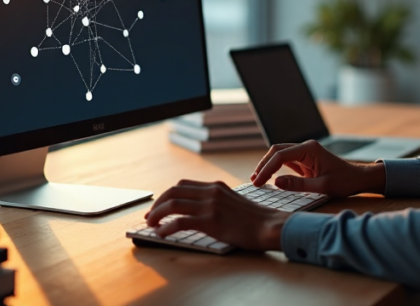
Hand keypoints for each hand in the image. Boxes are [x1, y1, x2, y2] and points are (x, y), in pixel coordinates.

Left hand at [145, 179, 288, 250]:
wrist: (269, 226)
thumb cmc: (254, 219)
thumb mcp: (233, 201)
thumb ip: (217, 200)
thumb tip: (199, 208)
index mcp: (216, 186)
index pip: (183, 184)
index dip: (167, 195)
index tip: (159, 206)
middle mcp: (211, 192)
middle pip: (173, 191)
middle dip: (157, 204)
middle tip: (150, 216)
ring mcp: (210, 206)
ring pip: (172, 204)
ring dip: (157, 215)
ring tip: (152, 225)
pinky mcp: (210, 221)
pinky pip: (180, 222)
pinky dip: (167, 228)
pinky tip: (162, 234)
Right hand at [250, 140, 385, 197]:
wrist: (359, 179)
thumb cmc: (345, 181)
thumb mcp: (322, 186)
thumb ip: (298, 184)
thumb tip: (275, 183)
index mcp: (309, 149)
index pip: (280, 155)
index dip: (266, 169)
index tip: (258, 182)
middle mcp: (305, 147)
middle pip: (277, 151)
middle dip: (263, 165)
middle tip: (254, 181)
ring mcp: (305, 153)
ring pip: (279, 155)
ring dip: (268, 166)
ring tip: (257, 180)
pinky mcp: (305, 160)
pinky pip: (286, 162)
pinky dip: (275, 169)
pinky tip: (268, 178)